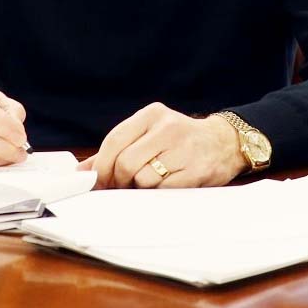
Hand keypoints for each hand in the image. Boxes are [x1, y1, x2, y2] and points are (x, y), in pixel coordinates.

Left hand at [78, 102, 246, 188]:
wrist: (225, 143)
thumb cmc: (178, 140)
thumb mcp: (147, 134)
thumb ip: (115, 150)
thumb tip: (82, 170)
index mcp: (151, 114)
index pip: (114, 140)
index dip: (101, 164)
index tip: (97, 179)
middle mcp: (167, 128)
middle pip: (126, 162)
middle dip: (118, 180)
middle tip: (120, 185)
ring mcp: (184, 149)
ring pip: (143, 179)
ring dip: (139, 187)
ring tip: (147, 182)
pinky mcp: (197, 171)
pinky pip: (164, 190)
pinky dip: (157, 193)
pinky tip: (163, 186)